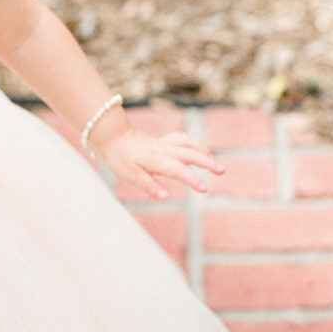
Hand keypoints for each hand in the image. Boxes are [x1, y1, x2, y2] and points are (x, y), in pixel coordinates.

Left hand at [97, 128, 224, 200]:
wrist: (111, 135)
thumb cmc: (118, 156)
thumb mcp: (129, 175)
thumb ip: (148, 185)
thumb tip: (164, 196)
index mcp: (157, 160)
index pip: (179, 170)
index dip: (193, 179)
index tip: (204, 189)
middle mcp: (163, 150)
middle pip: (190, 154)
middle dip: (207, 162)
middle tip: (222, 170)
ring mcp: (163, 144)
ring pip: (188, 143)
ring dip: (202, 150)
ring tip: (213, 160)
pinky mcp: (161, 141)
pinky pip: (181, 139)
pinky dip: (192, 143)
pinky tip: (196, 149)